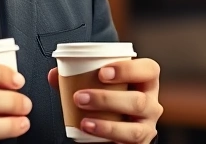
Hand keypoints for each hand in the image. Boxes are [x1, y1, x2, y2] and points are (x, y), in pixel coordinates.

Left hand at [47, 58, 161, 143]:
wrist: (115, 131)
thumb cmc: (108, 101)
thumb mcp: (99, 86)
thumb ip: (77, 78)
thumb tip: (55, 74)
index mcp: (145, 83)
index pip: (149, 70)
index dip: (128, 69)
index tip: (101, 72)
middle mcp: (151, 105)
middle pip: (139, 101)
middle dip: (107, 99)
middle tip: (79, 97)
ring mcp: (147, 127)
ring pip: (134, 129)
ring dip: (106, 125)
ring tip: (83, 121)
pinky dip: (107, 138)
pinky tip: (89, 132)